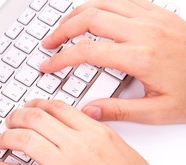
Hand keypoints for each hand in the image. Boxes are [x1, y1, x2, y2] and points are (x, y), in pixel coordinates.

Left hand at [0, 100, 185, 164]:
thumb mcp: (124, 154)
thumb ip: (98, 139)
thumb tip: (77, 132)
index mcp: (98, 134)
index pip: (57, 108)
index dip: (35, 106)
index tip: (27, 109)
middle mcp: (80, 146)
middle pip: (35, 119)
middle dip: (15, 118)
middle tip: (8, 123)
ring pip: (24, 140)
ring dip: (5, 138)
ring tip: (0, 142)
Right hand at [40, 0, 185, 123]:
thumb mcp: (159, 112)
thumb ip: (119, 111)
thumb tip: (88, 111)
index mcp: (141, 57)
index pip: (88, 51)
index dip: (61, 59)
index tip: (48, 66)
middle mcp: (144, 31)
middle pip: (90, 18)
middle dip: (62, 30)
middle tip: (49, 43)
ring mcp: (152, 18)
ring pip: (104, 3)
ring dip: (78, 14)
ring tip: (64, 27)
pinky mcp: (159, 13)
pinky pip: (122, 0)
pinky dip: (101, 4)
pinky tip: (93, 14)